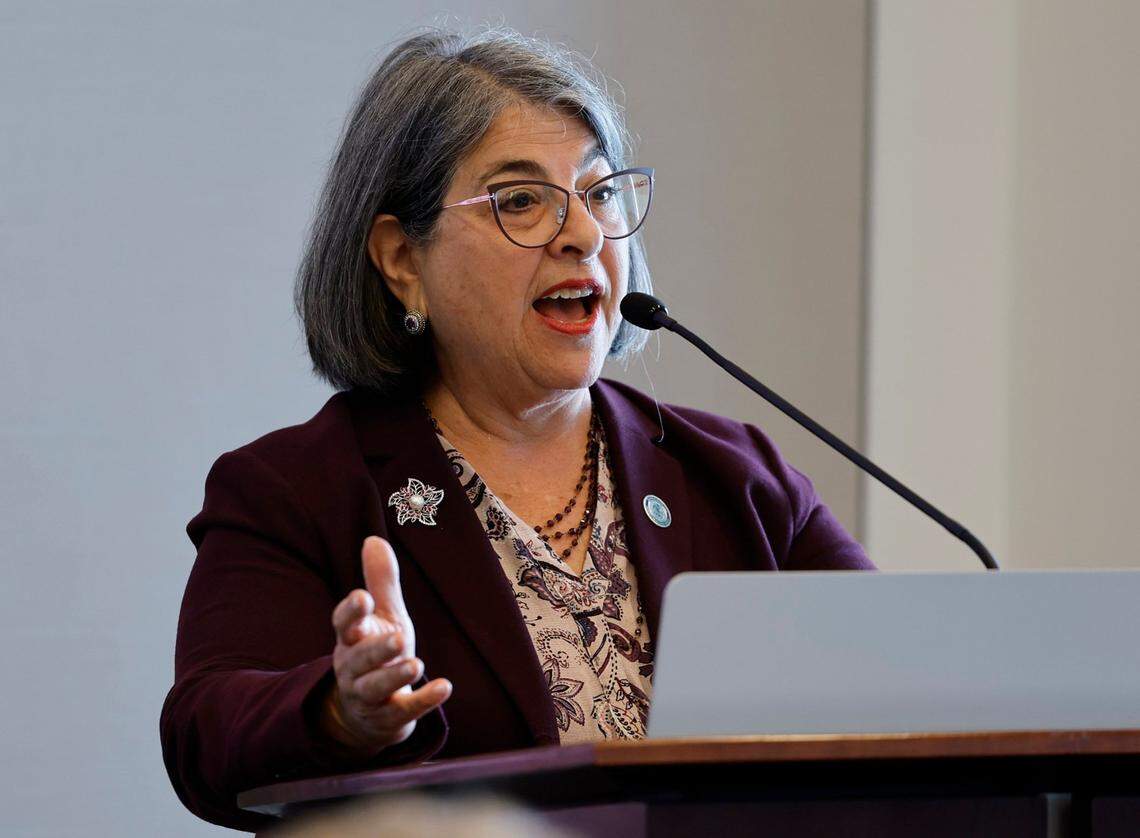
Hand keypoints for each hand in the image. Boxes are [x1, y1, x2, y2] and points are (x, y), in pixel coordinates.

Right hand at [322, 536, 451, 751]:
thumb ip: (380, 581)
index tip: (362, 597)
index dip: (351, 612)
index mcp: (352, 638)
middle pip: (359, 659)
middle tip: (398, 638)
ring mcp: (369, 696)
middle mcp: (354, 668)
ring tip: (415, 664)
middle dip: (376, 649)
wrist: (368, 713)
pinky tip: (444, 687)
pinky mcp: (390, 718)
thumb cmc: (376, 653)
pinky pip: (404, 711)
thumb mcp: (382, 616)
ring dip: (394, 677)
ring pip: (375, 688)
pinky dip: (424, 701)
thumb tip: (373, 539)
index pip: (343, 624)